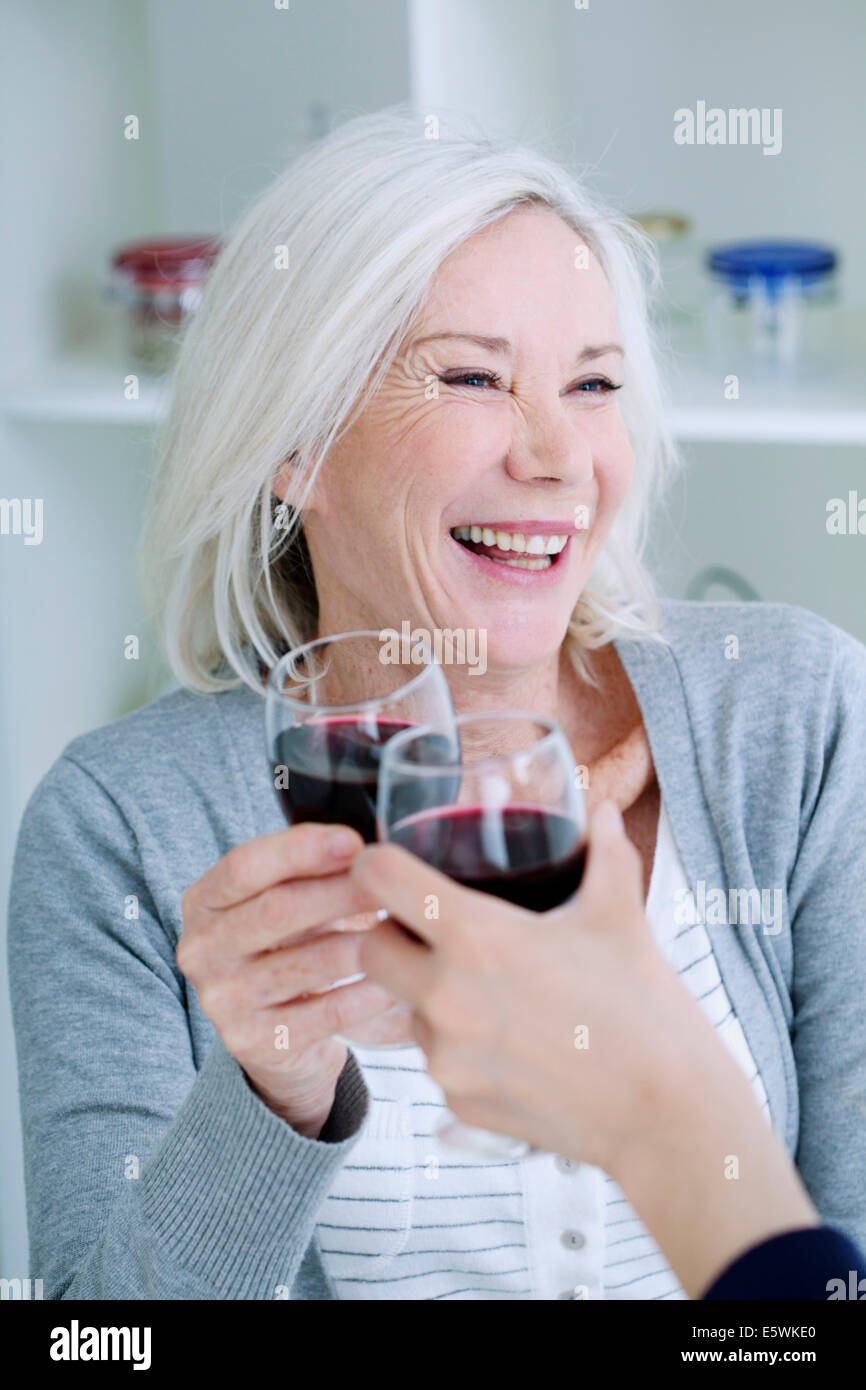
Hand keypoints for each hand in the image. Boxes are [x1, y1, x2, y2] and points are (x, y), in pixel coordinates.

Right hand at [177, 821, 399, 1136]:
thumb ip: (312, 871)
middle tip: (392, 883)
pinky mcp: (258, 1043)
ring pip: (308, 963)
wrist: (280, 1035)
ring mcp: (224, 1002)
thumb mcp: (285, 901)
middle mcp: (201, 951)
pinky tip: (400, 981)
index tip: (353, 842)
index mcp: (203, 903)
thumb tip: (372, 851)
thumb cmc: (290, 947)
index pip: (244, 866)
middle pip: (277, 910)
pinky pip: (328, 1013)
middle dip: (342, 891)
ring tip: (407, 929)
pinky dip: (369, 994)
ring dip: (366, 943)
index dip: (300, 850)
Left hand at [352, 801, 818, 1297]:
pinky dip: (458, 1044)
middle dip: (391, 932)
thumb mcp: (620, 916)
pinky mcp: (458, 1102)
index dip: (378, 863)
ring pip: (403, 1007)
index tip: (392, 862)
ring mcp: (447, 1058)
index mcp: (477, 938)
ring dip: (426, 991)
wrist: (666, 1115)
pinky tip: (510, 1038)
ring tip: (489, 987)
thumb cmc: (644, 1008)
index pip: (380, 880)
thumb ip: (604, 853)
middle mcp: (446, 998)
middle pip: (369, 949)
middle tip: (432, 927)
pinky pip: (436, 1059)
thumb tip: (603, 812)